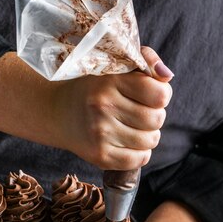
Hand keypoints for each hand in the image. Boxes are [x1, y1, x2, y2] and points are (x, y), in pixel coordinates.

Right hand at [0, 47, 172, 170]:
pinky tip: (129, 143)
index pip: (159, 94)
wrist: (56, 112)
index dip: (161, 95)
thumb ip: (144, 61)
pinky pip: (138, 160)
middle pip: (156, 119)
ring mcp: (100, 135)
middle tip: (141, 113)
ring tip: (134, 128)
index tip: (150, 95)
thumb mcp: (113, 66)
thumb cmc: (91, 87)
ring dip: (148, 135)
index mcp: (109, 83)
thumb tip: (167, 76)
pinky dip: (140, 153)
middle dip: (155, 116)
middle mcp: (103, 109)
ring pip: (150, 141)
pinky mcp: (99, 156)